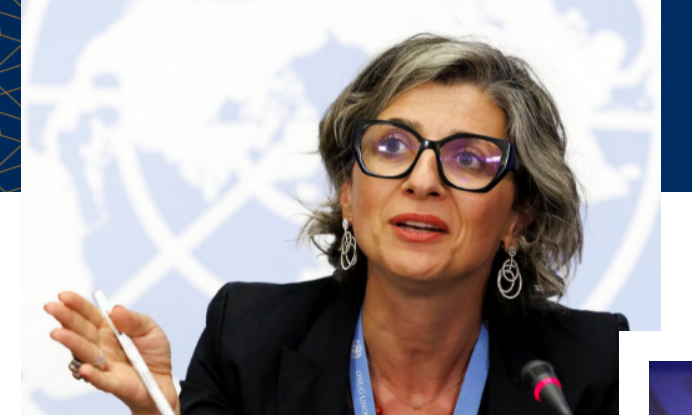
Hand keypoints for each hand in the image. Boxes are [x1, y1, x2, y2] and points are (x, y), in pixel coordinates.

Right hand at [45, 291, 179, 414]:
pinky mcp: (113, 382)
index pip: (89, 315)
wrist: (162, 379)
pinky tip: (85, 369)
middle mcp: (100, 345)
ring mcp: (104, 364)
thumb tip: (115, 309)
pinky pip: (101, 379)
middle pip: (81, 330)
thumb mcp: (150, 329)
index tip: (64, 296)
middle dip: (66, 318)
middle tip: (52, 307)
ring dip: (71, 342)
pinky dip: (92, 375)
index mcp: (108, 329)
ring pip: (85, 353)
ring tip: (58, 334)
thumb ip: (134, 320)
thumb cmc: (153, 352)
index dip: (76, 305)